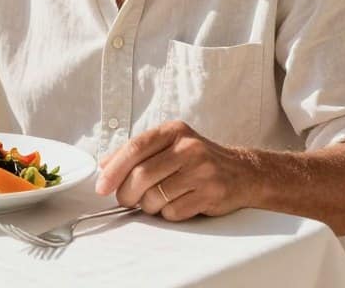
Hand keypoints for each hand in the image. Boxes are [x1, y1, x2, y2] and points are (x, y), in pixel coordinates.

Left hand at [95, 121, 256, 220]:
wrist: (243, 173)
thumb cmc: (198, 159)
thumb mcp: (170, 145)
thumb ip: (137, 152)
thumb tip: (104, 165)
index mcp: (173, 131)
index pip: (135, 148)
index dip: (114, 170)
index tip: (102, 186)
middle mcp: (188, 147)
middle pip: (142, 175)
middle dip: (126, 193)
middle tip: (125, 199)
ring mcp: (202, 170)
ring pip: (155, 197)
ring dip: (148, 205)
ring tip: (156, 200)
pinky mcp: (211, 194)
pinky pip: (173, 212)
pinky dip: (167, 213)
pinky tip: (176, 204)